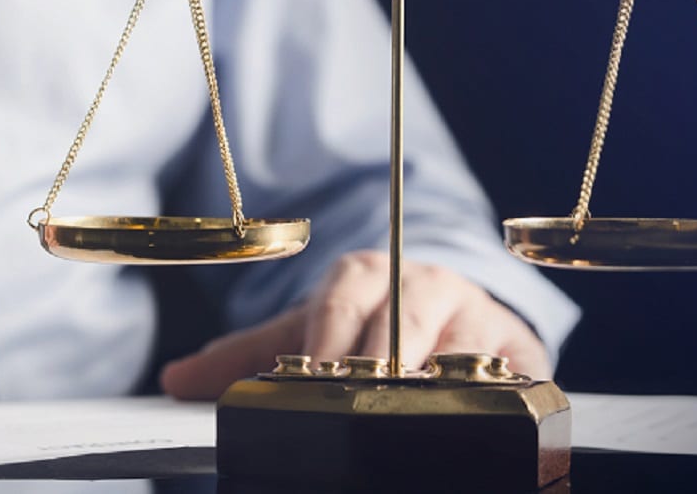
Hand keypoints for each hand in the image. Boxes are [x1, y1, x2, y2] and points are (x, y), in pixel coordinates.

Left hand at [160, 252, 551, 399]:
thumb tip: (174, 382)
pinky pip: (515, 373)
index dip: (329, 335)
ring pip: (464, 344)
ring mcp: (477, 317)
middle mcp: (425, 285)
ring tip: (417, 408)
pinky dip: (498, 398)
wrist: (451, 313)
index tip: (316, 371)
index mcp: (365, 274)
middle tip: (365, 396)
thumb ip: (244, 357)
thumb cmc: (369, 324)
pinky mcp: (522, 352)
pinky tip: (477, 421)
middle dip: (386, 358)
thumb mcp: (308, 332)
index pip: (344, 297)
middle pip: (406, 317)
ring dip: (442, 378)